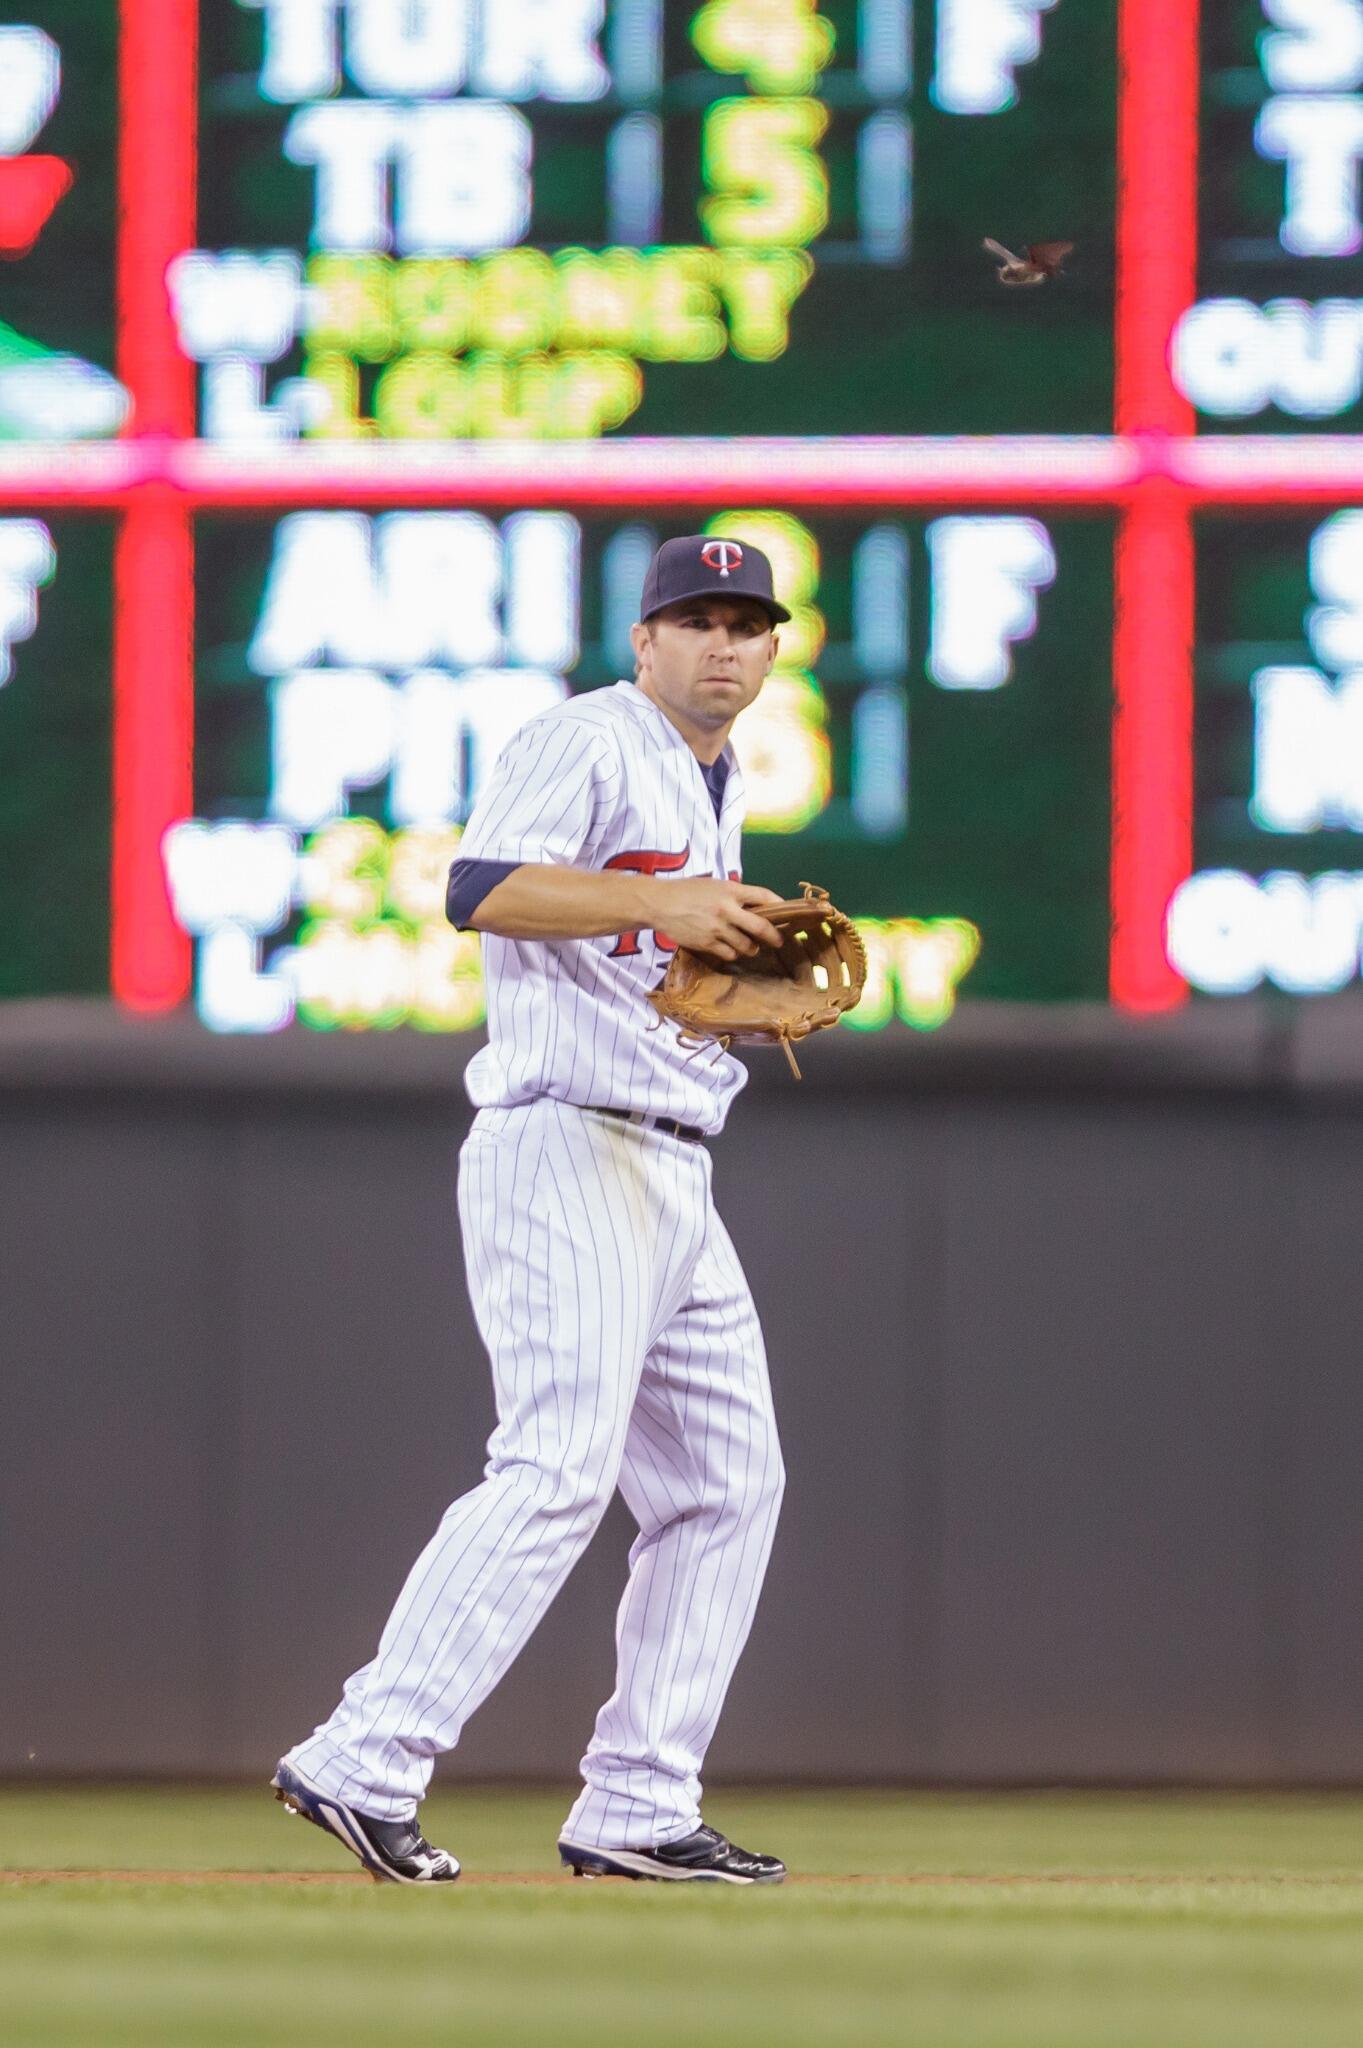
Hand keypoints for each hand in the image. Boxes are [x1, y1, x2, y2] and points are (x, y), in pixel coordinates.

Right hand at [650, 879, 785, 961]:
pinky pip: (729, 953)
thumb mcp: (713, 885)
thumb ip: (734, 894)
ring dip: (752, 948)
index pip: (764, 896)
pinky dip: (733, 953)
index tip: (787, 913)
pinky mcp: (706, 943)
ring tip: (751, 947)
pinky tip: (731, 949)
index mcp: (730, 890)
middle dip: (774, 936)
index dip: (780, 905)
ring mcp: (717, 928)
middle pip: (761, 927)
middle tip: (778, 941)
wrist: (659, 903)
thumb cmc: (687, 891)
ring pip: (746, 945)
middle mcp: (727, 909)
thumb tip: (757, 906)